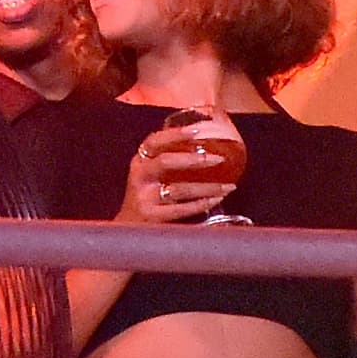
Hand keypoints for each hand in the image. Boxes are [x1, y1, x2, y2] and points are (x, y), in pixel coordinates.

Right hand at [117, 125, 233, 223]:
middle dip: (195, 159)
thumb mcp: (150, 174)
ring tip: (228, 186)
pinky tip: (216, 200)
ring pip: (180, 189)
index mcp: (140, 161)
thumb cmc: (146, 197)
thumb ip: (168, 160)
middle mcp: (140, 177)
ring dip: (208, 187)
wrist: (128, 227)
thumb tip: (204, 145)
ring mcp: (144, 198)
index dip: (175, 134)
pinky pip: (183, 209)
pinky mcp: (152, 217)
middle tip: (218, 159)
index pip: (154, 141)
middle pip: (166, 162)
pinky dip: (203, 203)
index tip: (197, 130)